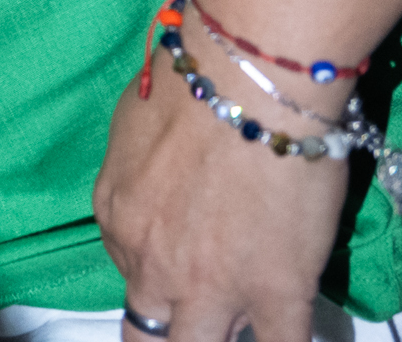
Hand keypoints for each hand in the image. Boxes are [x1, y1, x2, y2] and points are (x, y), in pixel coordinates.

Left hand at [93, 40, 351, 341]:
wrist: (247, 85)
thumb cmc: (191, 85)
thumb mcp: (134, 128)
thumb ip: (143, 173)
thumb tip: (162, 179)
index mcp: (118, 218)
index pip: (130, 272)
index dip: (160, 275)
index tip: (184, 267)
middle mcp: (153, 263)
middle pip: (148, 330)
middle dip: (169, 331)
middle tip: (195, 320)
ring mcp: (212, 287)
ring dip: (213, 340)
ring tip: (233, 327)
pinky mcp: (274, 294)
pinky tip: (282, 334)